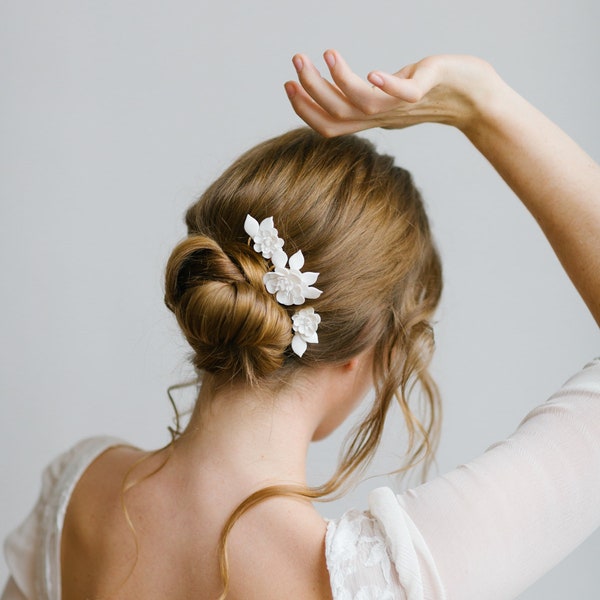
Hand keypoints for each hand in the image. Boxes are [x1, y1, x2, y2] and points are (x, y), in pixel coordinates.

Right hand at [284, 50, 501, 136]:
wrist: (477, 98)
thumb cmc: (434, 94)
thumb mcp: (392, 97)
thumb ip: (369, 96)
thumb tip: (346, 87)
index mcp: (372, 119)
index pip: (329, 125)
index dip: (305, 110)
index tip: (287, 85)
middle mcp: (383, 117)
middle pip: (338, 114)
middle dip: (312, 90)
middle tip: (296, 60)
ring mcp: (404, 106)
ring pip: (362, 105)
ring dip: (339, 82)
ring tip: (326, 54)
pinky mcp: (428, 88)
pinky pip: (405, 94)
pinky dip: (387, 86)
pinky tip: (372, 72)